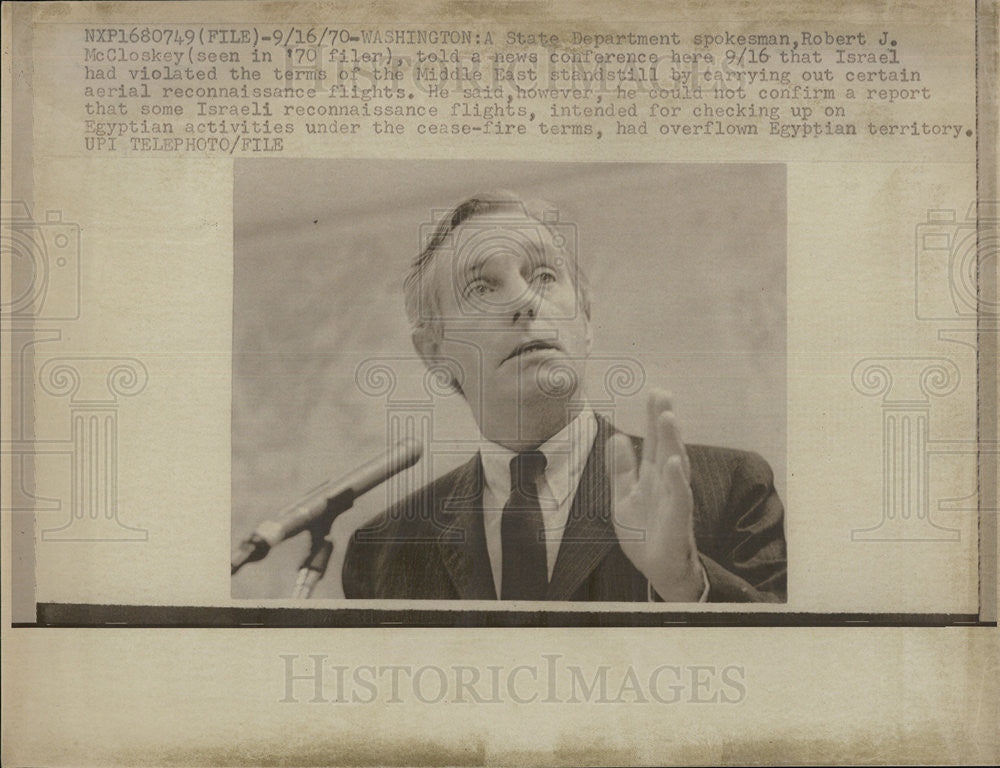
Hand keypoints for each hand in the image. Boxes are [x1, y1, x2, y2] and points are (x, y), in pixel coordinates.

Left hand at [606, 389, 704, 600]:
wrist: (658, 570)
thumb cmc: (645, 534)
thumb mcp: (623, 498)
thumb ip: (621, 470)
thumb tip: (618, 437)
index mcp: (653, 476)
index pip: (655, 441)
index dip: (654, 418)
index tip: (656, 391)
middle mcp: (667, 483)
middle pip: (667, 446)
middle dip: (665, 420)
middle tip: (662, 393)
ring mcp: (674, 500)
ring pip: (676, 466)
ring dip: (673, 442)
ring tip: (668, 417)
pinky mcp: (678, 522)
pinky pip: (680, 498)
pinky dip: (677, 480)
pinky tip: (673, 462)